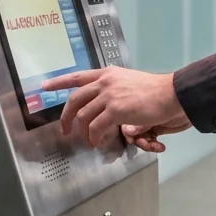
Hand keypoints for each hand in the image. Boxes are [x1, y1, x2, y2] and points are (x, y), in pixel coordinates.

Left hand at [42, 67, 185, 150]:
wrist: (171, 93)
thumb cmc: (155, 90)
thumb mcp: (130, 81)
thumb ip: (114, 89)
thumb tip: (105, 105)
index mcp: (108, 74)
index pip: (77, 76)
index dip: (59, 82)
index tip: (44, 87)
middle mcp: (105, 82)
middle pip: (75, 100)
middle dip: (66, 117)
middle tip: (66, 129)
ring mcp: (108, 95)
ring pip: (82, 116)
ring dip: (83, 132)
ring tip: (89, 141)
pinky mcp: (115, 110)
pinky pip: (95, 127)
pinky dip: (94, 137)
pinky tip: (98, 142)